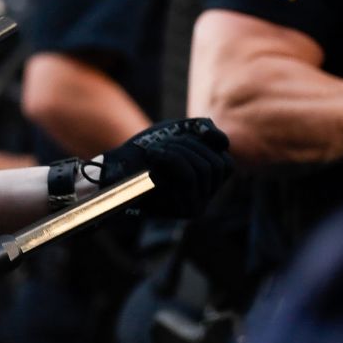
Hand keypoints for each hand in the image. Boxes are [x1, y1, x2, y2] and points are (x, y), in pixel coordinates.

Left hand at [98, 118, 232, 217]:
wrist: (116, 168)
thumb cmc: (146, 150)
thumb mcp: (179, 133)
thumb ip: (204, 132)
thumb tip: (223, 142)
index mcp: (208, 182)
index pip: (226, 163)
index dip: (207, 144)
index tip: (181, 137)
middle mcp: (206, 197)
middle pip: (217, 165)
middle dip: (189, 145)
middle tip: (163, 144)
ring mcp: (197, 206)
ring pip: (205, 169)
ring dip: (178, 150)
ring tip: (156, 151)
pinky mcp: (183, 210)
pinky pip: (190, 176)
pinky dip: (172, 159)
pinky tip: (154, 157)